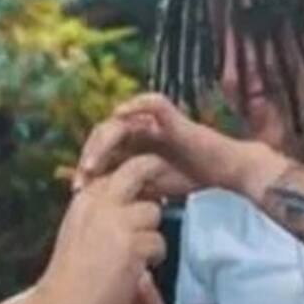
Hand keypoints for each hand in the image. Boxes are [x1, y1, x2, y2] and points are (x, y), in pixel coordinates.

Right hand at [34, 156, 168, 303]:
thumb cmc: (72, 272)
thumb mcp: (79, 227)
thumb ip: (102, 209)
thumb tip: (136, 199)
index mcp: (85, 196)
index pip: (119, 168)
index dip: (137, 178)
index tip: (144, 193)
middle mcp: (100, 201)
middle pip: (140, 168)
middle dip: (155, 174)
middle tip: (163, 195)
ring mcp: (116, 221)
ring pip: (154, 212)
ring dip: (151, 233)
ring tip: (136, 254)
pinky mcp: (132, 244)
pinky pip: (158, 242)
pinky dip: (152, 258)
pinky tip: (134, 270)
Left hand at [74, 93, 285, 194]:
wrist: (226, 177)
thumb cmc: (190, 182)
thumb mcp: (149, 189)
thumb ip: (124, 188)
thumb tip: (91, 200)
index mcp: (132, 145)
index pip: (100, 149)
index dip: (86, 166)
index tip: (76, 189)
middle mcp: (140, 130)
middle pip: (104, 133)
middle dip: (89, 155)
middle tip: (81, 179)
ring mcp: (155, 122)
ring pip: (119, 120)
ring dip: (103, 140)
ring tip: (92, 164)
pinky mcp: (173, 116)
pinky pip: (153, 103)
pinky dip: (136, 104)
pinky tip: (121, 115)